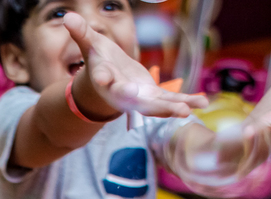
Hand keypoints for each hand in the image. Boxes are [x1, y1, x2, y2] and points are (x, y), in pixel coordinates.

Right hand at [64, 12, 204, 118]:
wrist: (107, 83)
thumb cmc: (99, 61)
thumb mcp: (90, 45)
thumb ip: (82, 33)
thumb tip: (68, 17)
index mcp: (106, 79)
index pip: (104, 79)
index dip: (105, 78)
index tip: (105, 79)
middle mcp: (123, 94)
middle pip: (134, 101)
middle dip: (151, 105)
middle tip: (165, 108)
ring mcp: (139, 98)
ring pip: (156, 105)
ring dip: (172, 108)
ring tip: (188, 110)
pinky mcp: (153, 97)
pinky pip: (171, 100)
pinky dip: (186, 101)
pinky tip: (203, 103)